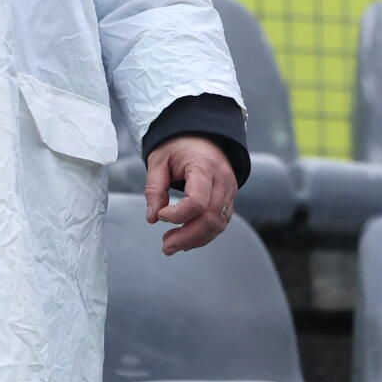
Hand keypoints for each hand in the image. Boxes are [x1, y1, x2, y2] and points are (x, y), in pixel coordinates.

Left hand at [146, 135, 237, 256]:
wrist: (203, 136)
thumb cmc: (179, 146)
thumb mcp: (159, 160)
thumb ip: (154, 188)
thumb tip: (152, 218)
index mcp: (204, 166)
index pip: (197, 201)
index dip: (178, 214)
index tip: (161, 215)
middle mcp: (222, 180)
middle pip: (210, 217)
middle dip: (187, 236)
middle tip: (165, 246)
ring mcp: (229, 190)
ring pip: (218, 224)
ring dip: (194, 240)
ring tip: (172, 245)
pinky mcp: (229, 199)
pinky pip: (220, 223)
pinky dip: (203, 235)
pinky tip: (185, 239)